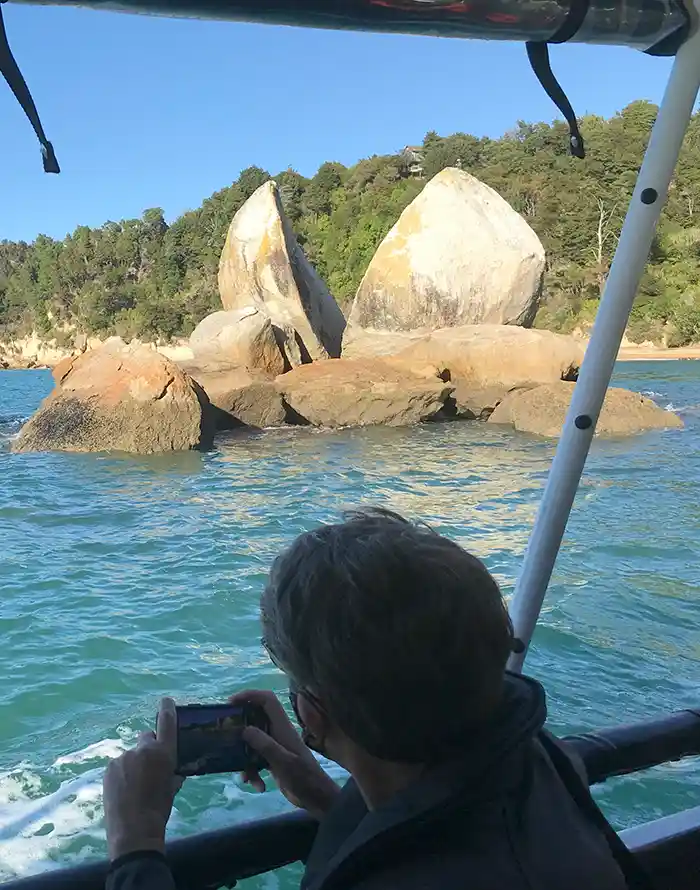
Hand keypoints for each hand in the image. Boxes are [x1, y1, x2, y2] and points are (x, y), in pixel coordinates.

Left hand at [103, 697, 183, 860]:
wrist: (133, 829)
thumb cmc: (159, 809)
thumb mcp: (172, 788)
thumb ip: (172, 773)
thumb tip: (174, 771)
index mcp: (164, 752)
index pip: (167, 722)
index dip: (167, 708)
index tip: (166, 701)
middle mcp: (143, 749)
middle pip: (146, 737)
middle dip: (148, 746)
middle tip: (148, 765)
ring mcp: (124, 757)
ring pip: (131, 754)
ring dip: (134, 763)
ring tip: (134, 785)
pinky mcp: (109, 767)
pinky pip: (119, 765)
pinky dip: (122, 772)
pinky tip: (123, 790)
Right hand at [230, 689, 339, 820]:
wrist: (316, 798)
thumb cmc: (304, 778)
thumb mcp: (284, 762)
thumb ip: (265, 745)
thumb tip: (244, 729)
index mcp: (282, 727)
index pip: (267, 700)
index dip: (250, 695)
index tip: (231, 703)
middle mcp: (277, 733)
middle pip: (255, 719)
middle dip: (239, 729)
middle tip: (224, 737)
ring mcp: (275, 746)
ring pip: (251, 743)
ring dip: (245, 759)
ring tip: (245, 776)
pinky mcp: (272, 761)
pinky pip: (254, 760)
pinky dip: (252, 773)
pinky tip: (257, 785)